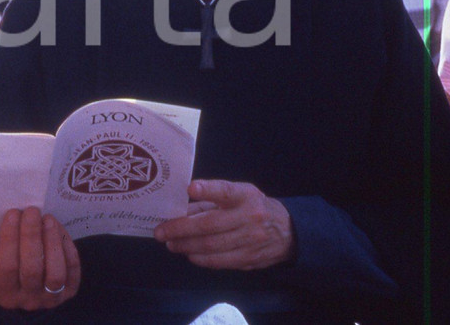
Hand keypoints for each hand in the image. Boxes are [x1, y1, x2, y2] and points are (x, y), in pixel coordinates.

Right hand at [0, 207, 80, 309]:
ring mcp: (52, 297)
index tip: (12, 214)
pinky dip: (67, 248)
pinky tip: (58, 228)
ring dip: (51, 243)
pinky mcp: (71, 290)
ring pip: (55, 273)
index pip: (6, 268)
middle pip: (31, 269)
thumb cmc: (3, 270)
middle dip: (31, 237)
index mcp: (4, 293)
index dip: (9, 240)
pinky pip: (73, 270)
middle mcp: (28, 299)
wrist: (31, 284)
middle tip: (30, 210)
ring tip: (47, 218)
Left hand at [154, 179, 293, 269]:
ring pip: (212, 246)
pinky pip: (220, 261)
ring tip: (170, 244)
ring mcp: (251, 240)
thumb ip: (210, 201)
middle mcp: (249, 217)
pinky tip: (189, 254)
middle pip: (210, 225)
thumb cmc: (253, 208)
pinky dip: (201, 259)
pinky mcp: (250, 259)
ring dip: (186, 246)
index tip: (190, 188)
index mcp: (245, 196)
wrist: (288, 232)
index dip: (208, 190)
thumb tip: (179, 210)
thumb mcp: (238, 195)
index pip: (225, 192)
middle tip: (160, 232)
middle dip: (181, 229)